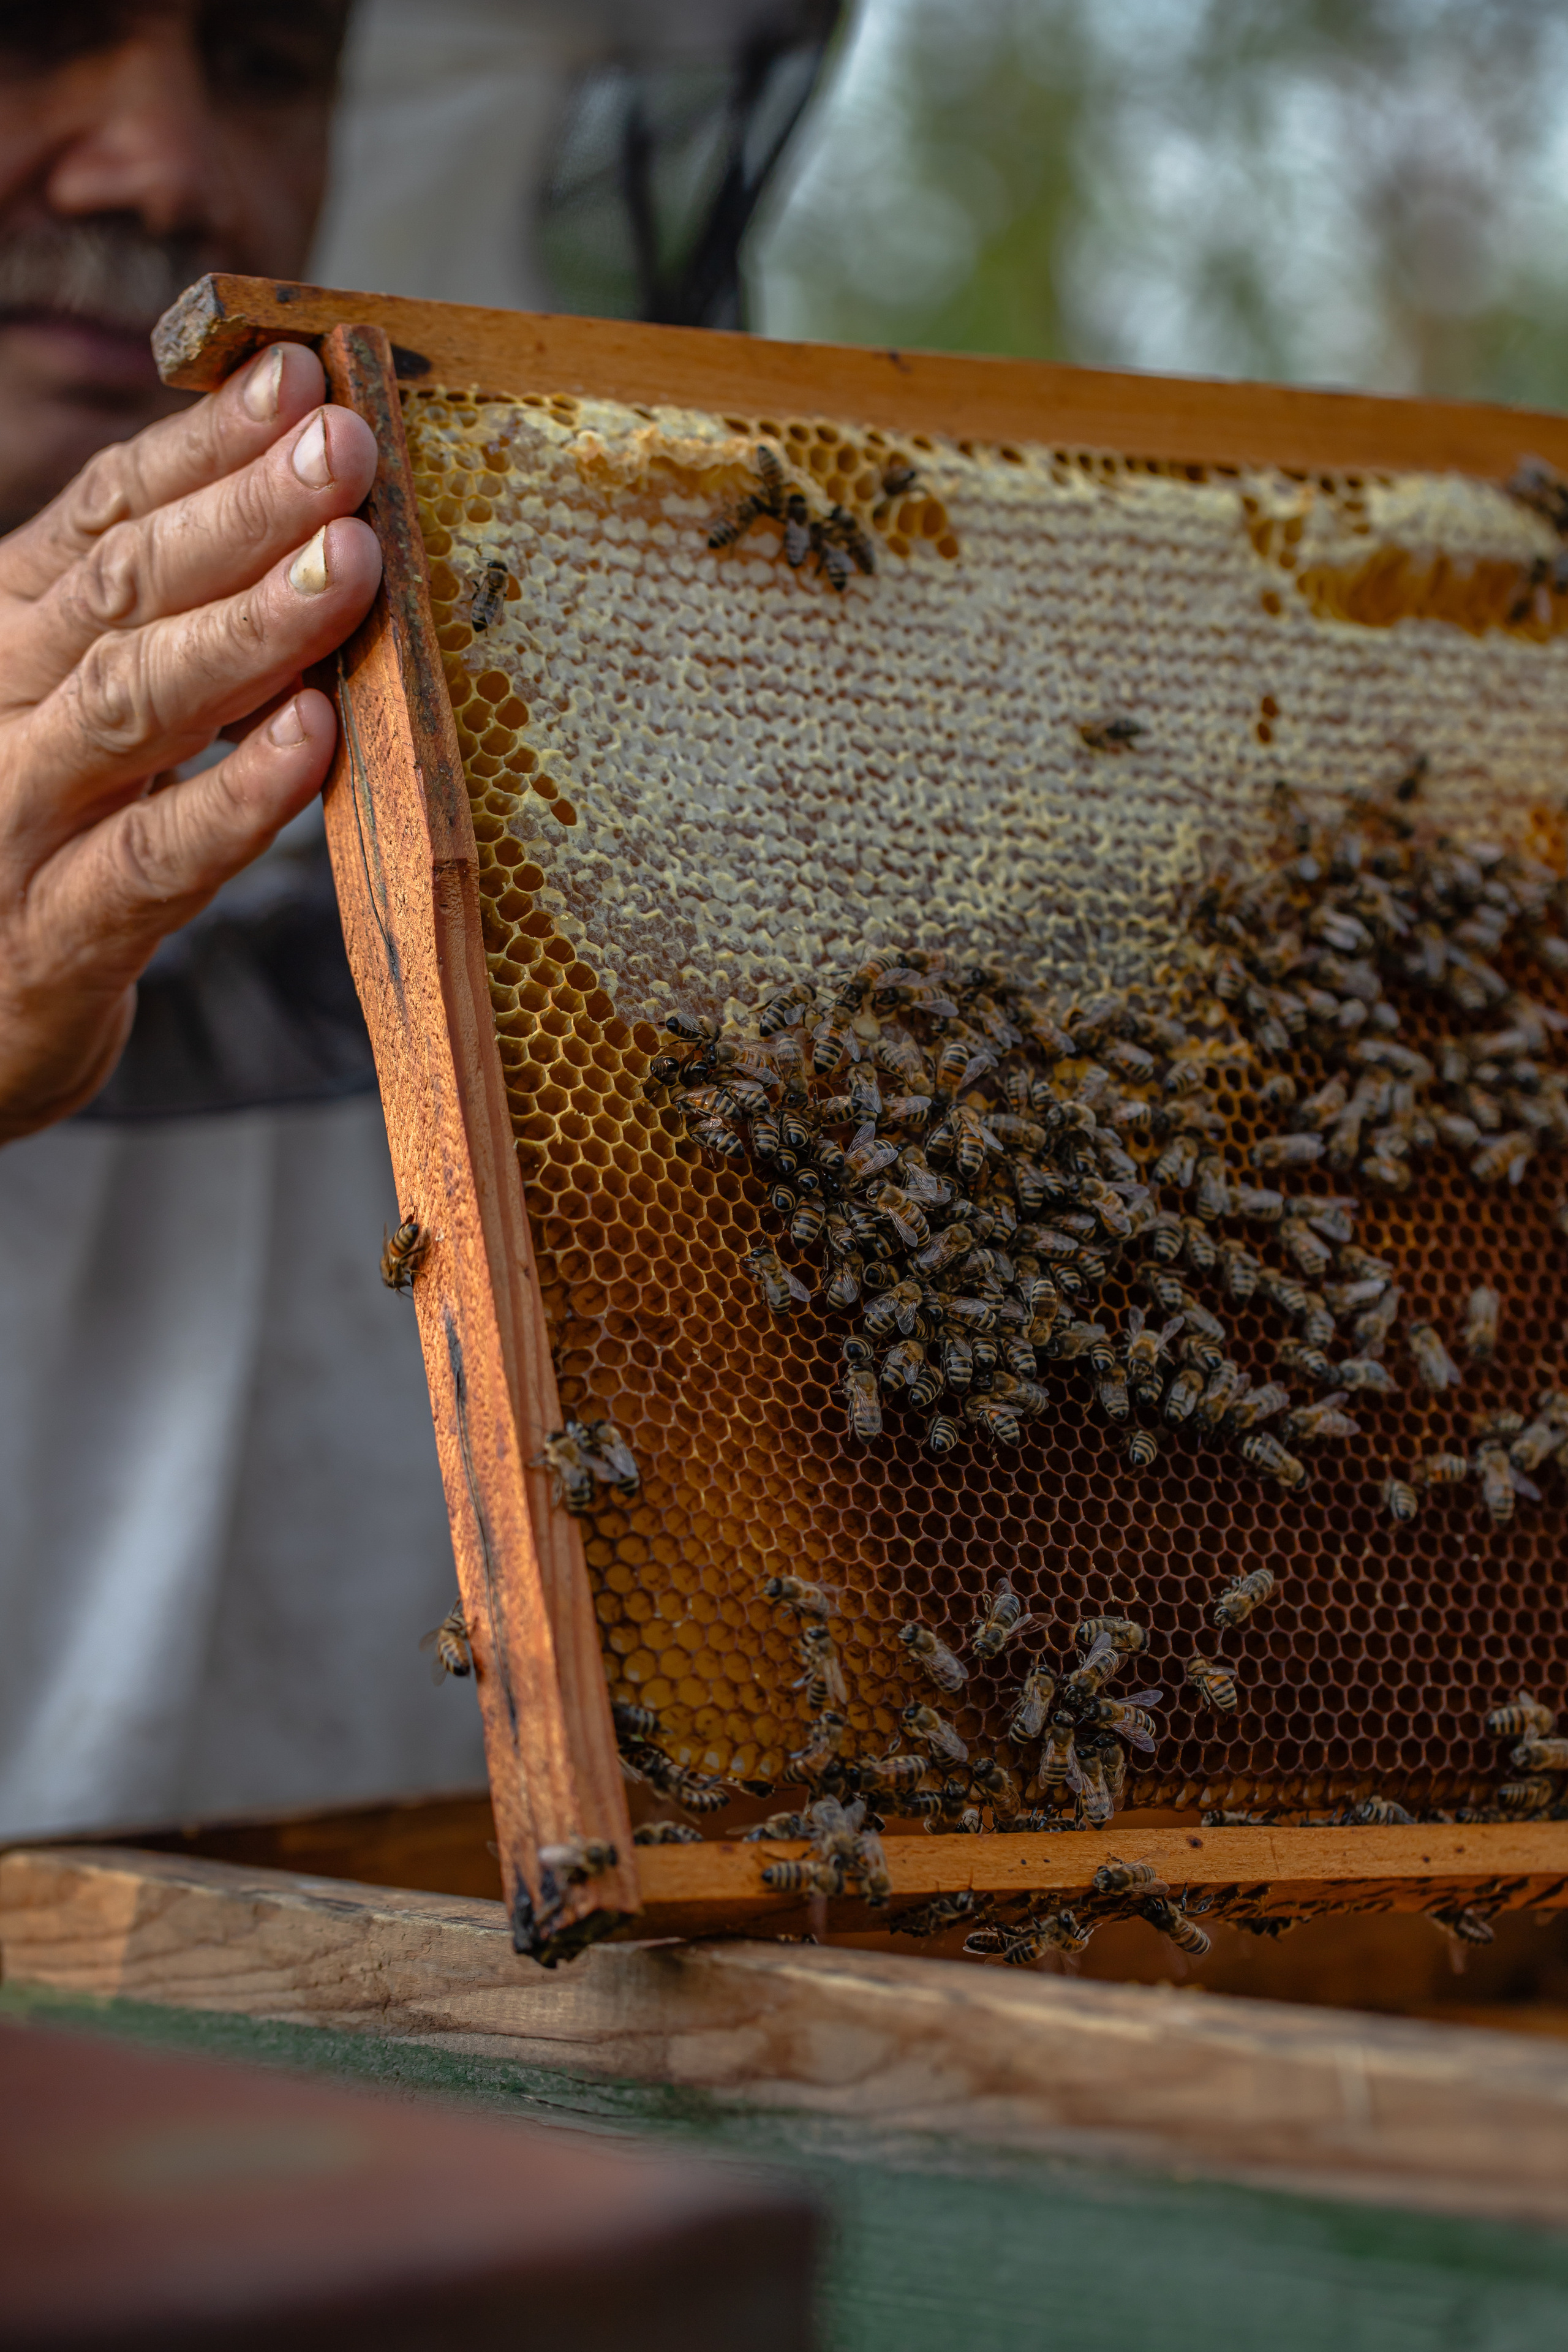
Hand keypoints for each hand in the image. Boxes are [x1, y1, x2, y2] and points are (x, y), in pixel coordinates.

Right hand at [0, 340, 381, 1141]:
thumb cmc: (32, 838)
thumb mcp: (64, 705)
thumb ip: (141, 619)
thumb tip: (275, 508)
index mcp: (4, 636)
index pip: (101, 516)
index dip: (200, 444)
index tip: (298, 376)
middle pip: (122, 588)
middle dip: (241, 509)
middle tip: (347, 445)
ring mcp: (19, 821)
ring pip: (132, 704)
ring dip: (249, 628)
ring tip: (350, 562)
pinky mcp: (57, 938)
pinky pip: (152, 861)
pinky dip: (235, 799)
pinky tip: (314, 740)